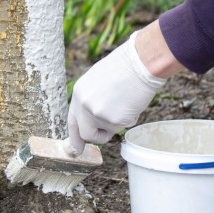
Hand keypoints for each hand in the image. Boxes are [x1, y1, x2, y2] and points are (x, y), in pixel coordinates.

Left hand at [67, 32, 165, 154]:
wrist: (140, 63)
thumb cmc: (125, 67)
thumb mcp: (99, 80)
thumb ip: (93, 99)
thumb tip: (95, 117)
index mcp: (79, 93)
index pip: (73, 120)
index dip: (75, 136)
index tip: (76, 149)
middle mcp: (84, 105)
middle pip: (86, 133)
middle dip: (97, 137)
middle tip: (104, 138)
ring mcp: (97, 114)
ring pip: (108, 130)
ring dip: (117, 122)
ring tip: (126, 102)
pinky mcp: (113, 120)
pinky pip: (122, 127)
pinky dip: (129, 118)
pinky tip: (133, 102)